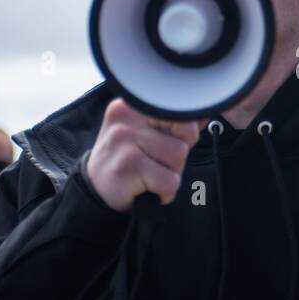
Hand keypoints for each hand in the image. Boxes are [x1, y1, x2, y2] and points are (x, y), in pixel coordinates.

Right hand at [85, 99, 205, 210]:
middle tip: (153, 164)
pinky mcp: (128, 165)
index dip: (184, 133)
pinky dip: (165, 193)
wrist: (94, 193)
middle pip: (185, 134)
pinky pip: (170, 181)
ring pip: (179, 157)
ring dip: (170, 174)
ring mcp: (125, 140)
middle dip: (177, 156)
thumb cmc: (125, 163)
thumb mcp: (146, 136)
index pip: (180, 111)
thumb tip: (203, 116)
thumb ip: (173, 125)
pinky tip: (147, 189)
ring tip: (148, 176)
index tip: (166, 144)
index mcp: (132, 106)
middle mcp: (127, 118)